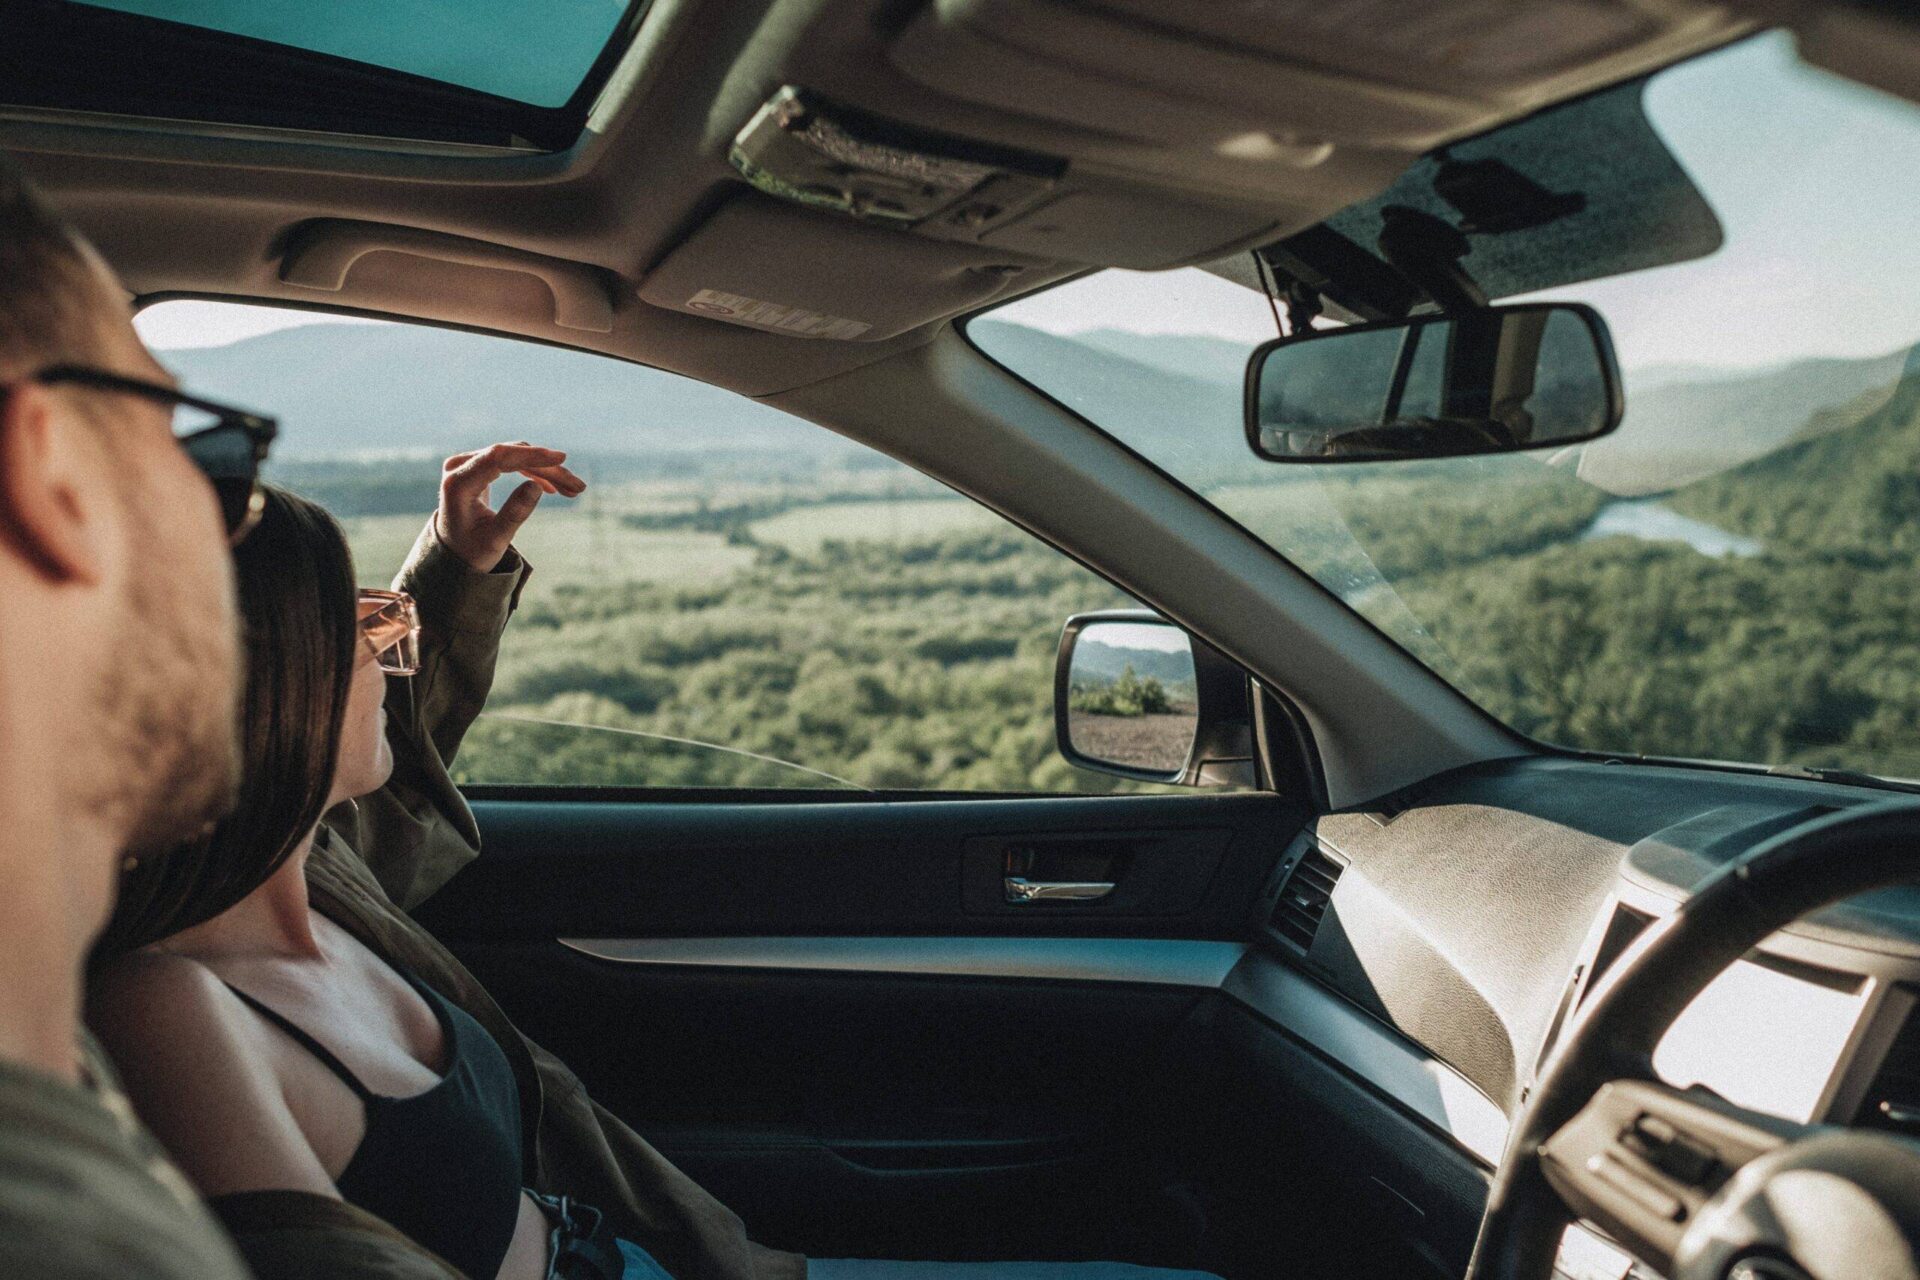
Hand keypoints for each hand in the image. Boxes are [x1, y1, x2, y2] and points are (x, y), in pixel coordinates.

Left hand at [435, 442, 585, 572]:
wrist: (453, 552)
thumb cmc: (471, 550)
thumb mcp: (495, 540)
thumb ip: (514, 513)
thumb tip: (536, 486)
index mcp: (458, 484)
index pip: (498, 458)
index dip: (531, 456)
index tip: (561, 459)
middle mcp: (460, 466)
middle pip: (511, 457)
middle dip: (547, 469)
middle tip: (578, 487)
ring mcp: (468, 464)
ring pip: (515, 458)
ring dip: (545, 471)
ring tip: (573, 489)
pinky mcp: (479, 466)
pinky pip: (512, 462)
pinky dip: (534, 472)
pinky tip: (552, 488)